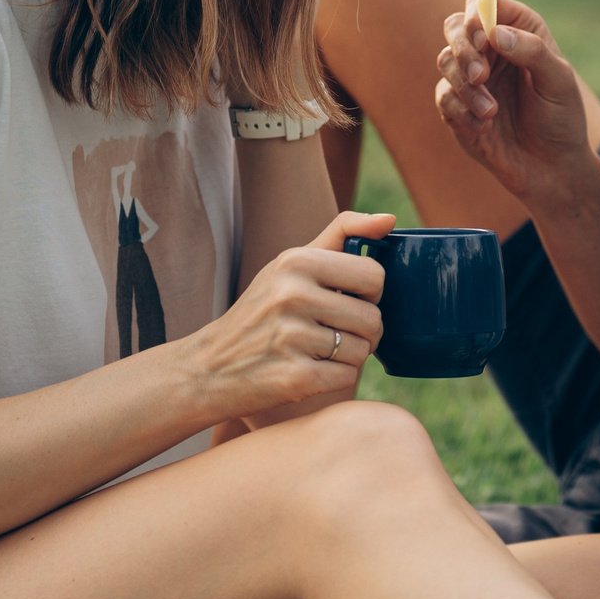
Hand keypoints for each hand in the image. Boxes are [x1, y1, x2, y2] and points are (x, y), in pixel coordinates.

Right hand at [184, 211, 391, 421]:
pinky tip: (308, 370)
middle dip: (363, 331)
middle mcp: (293, 295)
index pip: (374, 277)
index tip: (349, 300)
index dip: (370, 294)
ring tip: (316, 351)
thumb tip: (389, 220)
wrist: (210, 367)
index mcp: (296, 261)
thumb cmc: (262, 310)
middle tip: (334, 333)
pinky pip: (347, 377)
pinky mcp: (295, 377)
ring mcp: (292, 337)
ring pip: (363, 351)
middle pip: (373, 318)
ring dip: (348, 357)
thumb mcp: (291, 263)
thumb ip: (341, 234)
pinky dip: (336, 378)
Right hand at [434, 0, 592, 202]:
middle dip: (464, 48)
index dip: (477, 13)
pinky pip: (444, 97)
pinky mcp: (457, 106)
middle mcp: (490, 49)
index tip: (484, 37)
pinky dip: (461, 112)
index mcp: (517, 31)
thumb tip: (497, 33)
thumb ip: (533, 50)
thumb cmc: (561, 118)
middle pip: (455, 26)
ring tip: (492, 112)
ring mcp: (471, 77)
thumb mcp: (559, 81)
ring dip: (466, 87)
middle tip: (481, 75)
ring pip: (445, 61)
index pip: (484, 3)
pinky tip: (485, 127)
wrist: (551, 167)